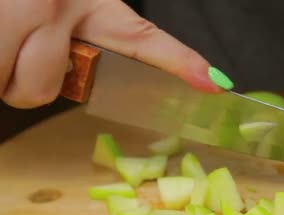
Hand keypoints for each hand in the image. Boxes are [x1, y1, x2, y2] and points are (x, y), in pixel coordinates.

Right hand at [0, 0, 220, 108]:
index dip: (180, 64)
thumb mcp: (56, 9)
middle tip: (19, 53)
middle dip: (28, 84)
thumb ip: (77, 43)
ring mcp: (22, 13)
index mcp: (90, 5)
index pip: (143, 39)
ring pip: (20, 90)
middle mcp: (59, 7)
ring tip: (2, 41)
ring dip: (3, 76)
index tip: (215, 85)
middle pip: (45, 91)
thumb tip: (80, 85)